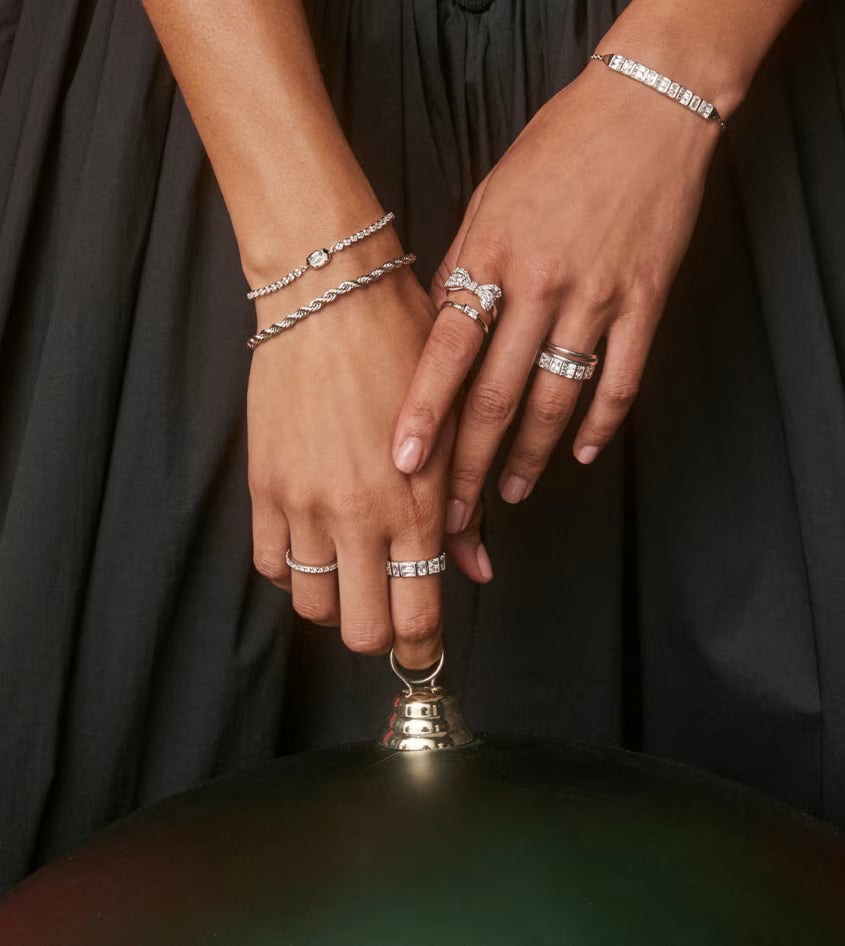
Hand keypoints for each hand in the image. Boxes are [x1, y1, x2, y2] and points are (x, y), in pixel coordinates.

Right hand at [246, 238, 487, 670]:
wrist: (329, 296)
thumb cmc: (404, 348)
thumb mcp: (454, 422)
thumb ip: (464, 507)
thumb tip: (478, 570)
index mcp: (416, 503)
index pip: (418, 615)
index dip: (425, 649)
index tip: (426, 652)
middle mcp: (359, 516)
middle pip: (362, 631)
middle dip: (381, 631)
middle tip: (388, 607)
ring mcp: (305, 505)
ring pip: (313, 607)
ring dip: (334, 599)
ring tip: (350, 568)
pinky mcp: (263, 486)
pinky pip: (270, 565)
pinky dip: (292, 569)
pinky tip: (314, 541)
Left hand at [391, 59, 720, 553]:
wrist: (646, 108)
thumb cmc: (559, 145)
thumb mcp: (492, 196)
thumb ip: (467, 265)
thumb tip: (443, 330)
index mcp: (492, 253)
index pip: (448, 350)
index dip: (425, 412)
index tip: (402, 465)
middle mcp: (541, 283)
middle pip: (498, 393)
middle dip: (470, 462)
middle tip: (451, 515)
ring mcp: (597, 296)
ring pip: (557, 400)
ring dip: (530, 457)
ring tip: (510, 494)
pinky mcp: (646, 302)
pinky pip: (621, 380)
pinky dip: (600, 423)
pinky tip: (581, 454)